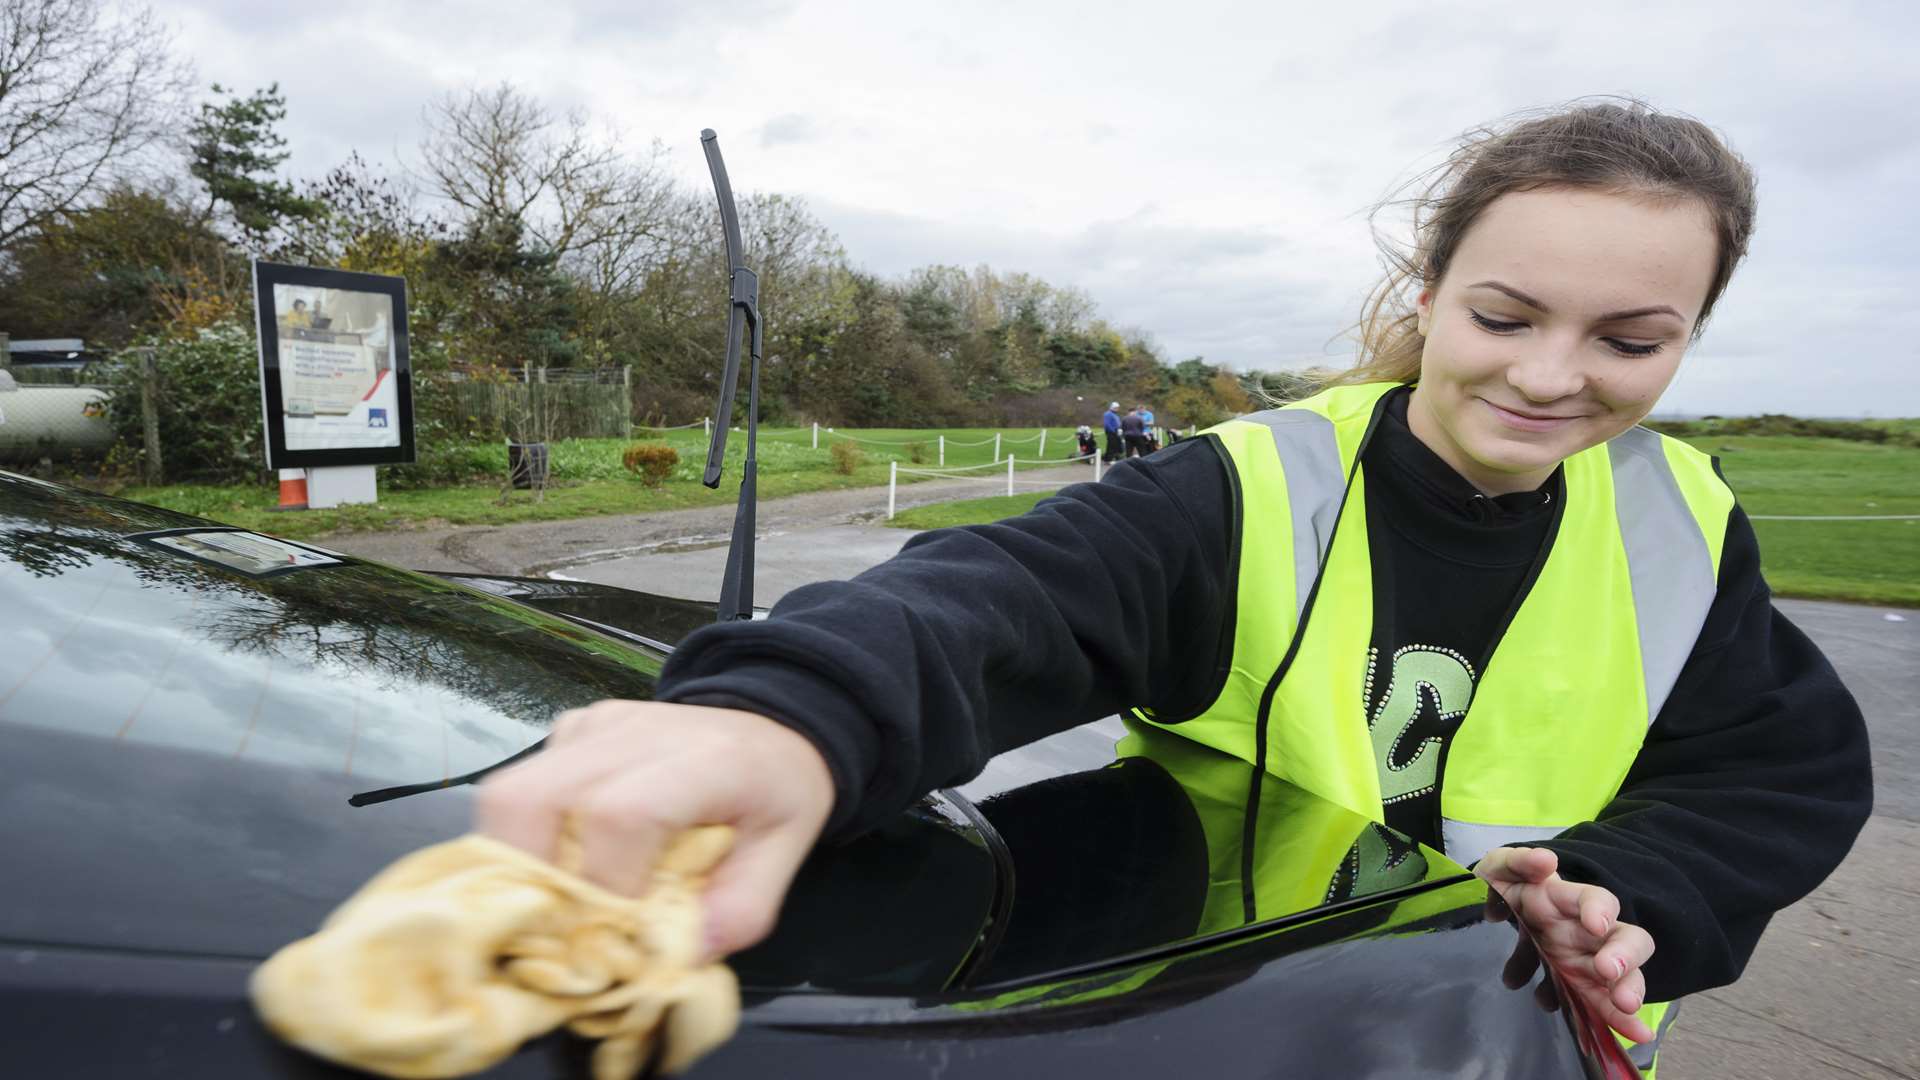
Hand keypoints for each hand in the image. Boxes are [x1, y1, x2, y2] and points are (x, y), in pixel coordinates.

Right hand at [476, 700, 835, 960]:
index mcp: (705, 761)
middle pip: (531, 798)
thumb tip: (669, 962)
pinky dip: (529, 836)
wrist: (771, 726)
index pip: (621, 816)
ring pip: (509, 794)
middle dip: (525, 879)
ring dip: (516, 861)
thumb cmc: (776, 792)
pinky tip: (571, 856)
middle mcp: (637, 732)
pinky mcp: (572, 730)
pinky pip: (523, 787)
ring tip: (556, 902)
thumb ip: (737, 912)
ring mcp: (596, 726)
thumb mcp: (786, 855)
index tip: (611, 938)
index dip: (601, 887)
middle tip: (556, 929)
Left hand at [1475, 846, 1655, 1043]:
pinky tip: (1595, 1036)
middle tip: (1609, 973)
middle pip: (1627, 941)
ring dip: (1620, 997)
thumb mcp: (1502, 868)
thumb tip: (1545, 861)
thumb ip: (1519, 862)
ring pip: (1617, 981)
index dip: (1600, 910)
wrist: (1490, 914)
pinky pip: (1592, 1005)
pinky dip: (1601, 1021)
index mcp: (1567, 900)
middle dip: (1626, 958)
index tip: (1595, 925)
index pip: (1597, 899)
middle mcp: (1584, 933)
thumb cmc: (1506, 887)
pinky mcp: (1572, 986)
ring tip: (1623, 1015)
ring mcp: (1581, 962)